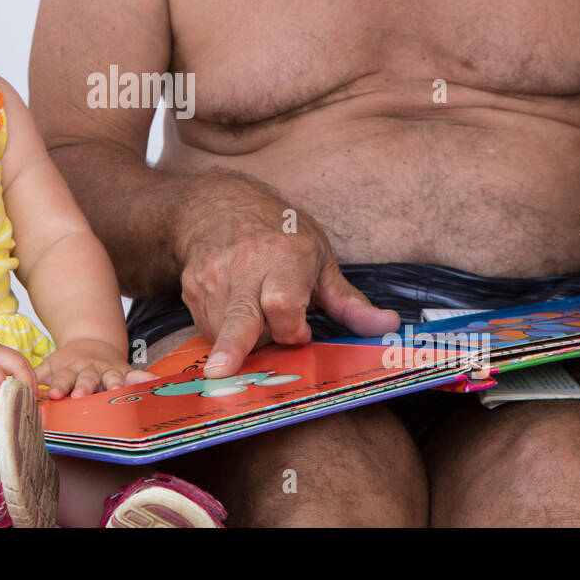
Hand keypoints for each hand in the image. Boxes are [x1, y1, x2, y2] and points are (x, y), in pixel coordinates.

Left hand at [34, 338, 157, 399]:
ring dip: (114, 385)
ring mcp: (108, 371)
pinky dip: (145, 379)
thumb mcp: (49, 367)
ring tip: (118, 390)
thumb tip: (9, 389)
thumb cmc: (67, 364)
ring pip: (112, 379)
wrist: (92, 344)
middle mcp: (90, 371)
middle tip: (80, 395)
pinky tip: (155, 382)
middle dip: (84, 387)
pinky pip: (137, 376)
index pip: (62, 379)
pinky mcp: (125, 372)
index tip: (53, 394)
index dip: (58, 386)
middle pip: (87, 379)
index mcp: (69, 370)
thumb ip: (33, 378)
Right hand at [176, 173, 399, 378]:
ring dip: (245, 341)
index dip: (292, 329)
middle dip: (231, 347)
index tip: (302, 333)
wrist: (219, 206)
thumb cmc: (278, 234)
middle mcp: (245, 267)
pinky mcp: (191, 290)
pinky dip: (225, 333)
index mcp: (284, 257)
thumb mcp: (320, 258)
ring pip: (226, 332)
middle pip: (239, 317)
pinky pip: (210, 328)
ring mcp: (213, 279)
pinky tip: (236, 312)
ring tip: (257, 316)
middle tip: (220, 372)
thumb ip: (349, 301)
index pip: (283, 304)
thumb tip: (388, 325)